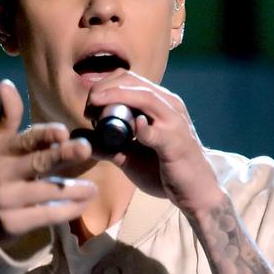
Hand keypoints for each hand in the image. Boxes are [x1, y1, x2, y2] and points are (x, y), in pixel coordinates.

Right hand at [0, 80, 96, 245]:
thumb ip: (7, 116)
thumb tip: (6, 83)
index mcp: (1, 152)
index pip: (24, 140)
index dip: (43, 135)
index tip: (62, 130)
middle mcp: (2, 175)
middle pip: (37, 163)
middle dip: (62, 155)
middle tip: (86, 148)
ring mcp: (7, 201)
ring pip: (46, 193)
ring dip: (72, 190)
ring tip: (93, 188)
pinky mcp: (13, 224)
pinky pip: (46, 216)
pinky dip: (67, 210)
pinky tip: (83, 203)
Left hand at [88, 69, 223, 216]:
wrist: (196, 193)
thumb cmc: (163, 171)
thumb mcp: (129, 157)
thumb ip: (106, 145)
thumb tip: (78, 137)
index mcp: (159, 103)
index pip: (127, 79)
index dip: (103, 86)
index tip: (88, 105)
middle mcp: (169, 105)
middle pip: (132, 82)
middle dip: (104, 90)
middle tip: (88, 108)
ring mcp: (175, 122)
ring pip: (144, 97)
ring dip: (115, 99)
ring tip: (95, 112)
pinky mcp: (177, 143)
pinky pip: (158, 132)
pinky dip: (143, 129)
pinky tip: (133, 130)